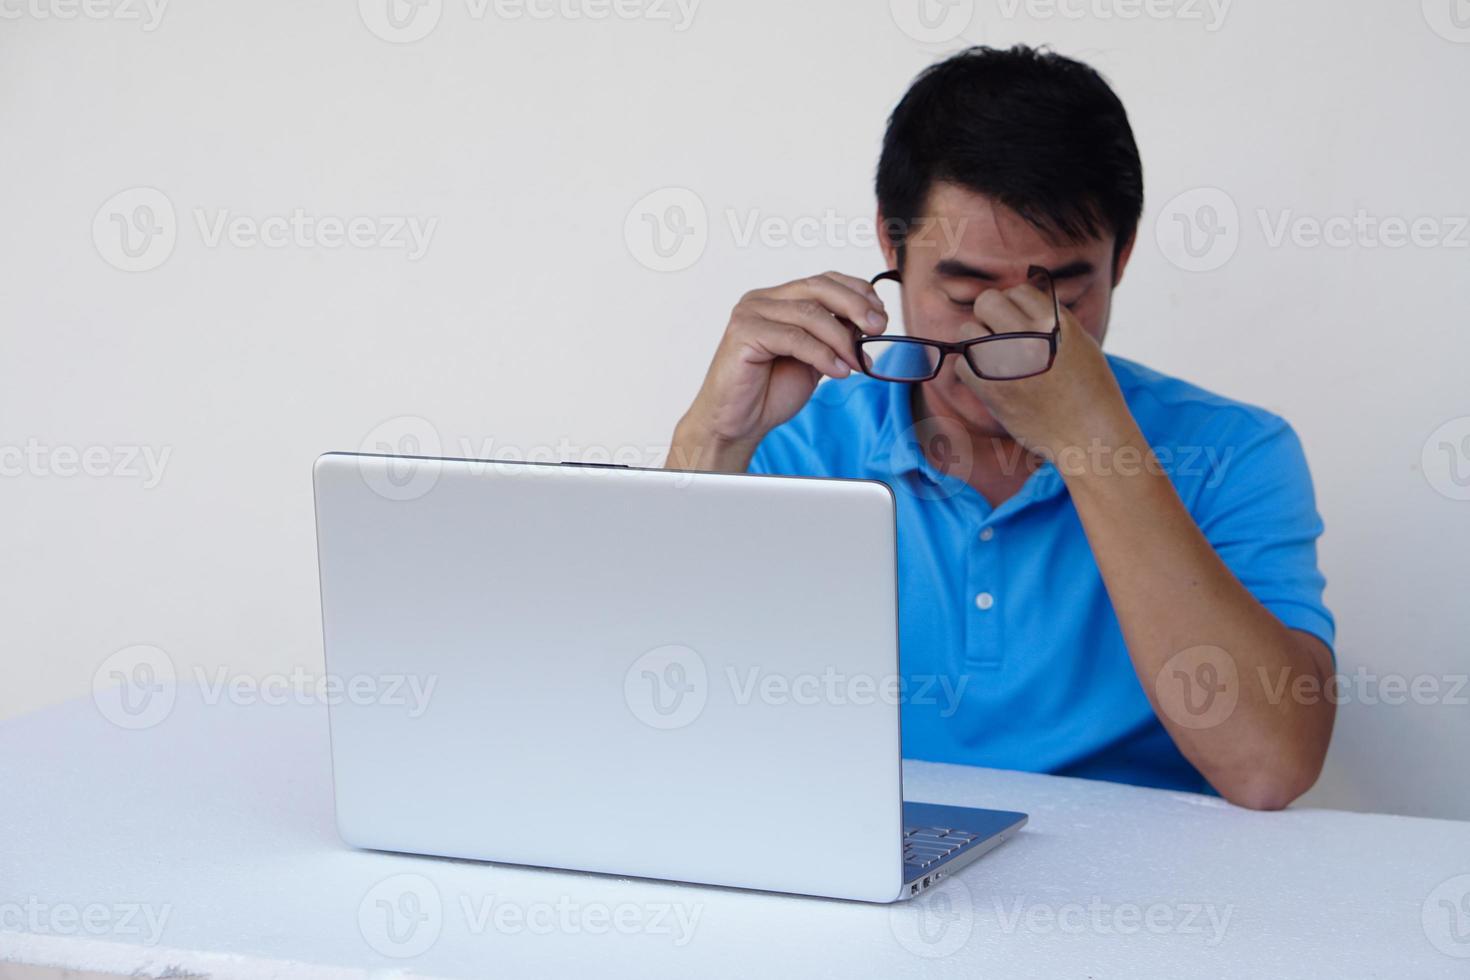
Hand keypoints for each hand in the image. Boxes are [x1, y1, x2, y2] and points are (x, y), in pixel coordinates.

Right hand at [671, 272, 887, 470]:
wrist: (738, 423)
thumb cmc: (770, 392)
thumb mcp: (815, 358)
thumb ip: (834, 336)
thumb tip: (869, 321)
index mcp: (778, 299)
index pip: (823, 280)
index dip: (856, 291)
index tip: (881, 314)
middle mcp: (762, 299)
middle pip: (818, 287)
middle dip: (855, 306)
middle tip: (879, 327)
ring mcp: (750, 313)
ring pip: (809, 313)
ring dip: (841, 338)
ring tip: (857, 362)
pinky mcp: (743, 332)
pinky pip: (794, 337)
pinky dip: (822, 354)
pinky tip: (838, 371)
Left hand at [955, 281, 1135, 461]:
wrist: (1090, 435)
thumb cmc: (1090, 390)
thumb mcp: (1080, 342)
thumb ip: (1050, 318)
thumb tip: (1019, 300)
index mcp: (1054, 321)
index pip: (1018, 291)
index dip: (1017, 306)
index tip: (1021, 324)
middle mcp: (1028, 337)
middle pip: (986, 302)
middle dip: (990, 316)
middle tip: (1000, 336)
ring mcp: (1006, 362)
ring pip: (967, 331)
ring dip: (976, 342)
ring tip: (993, 359)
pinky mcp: (990, 389)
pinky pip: (962, 364)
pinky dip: (970, 370)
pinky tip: (989, 380)